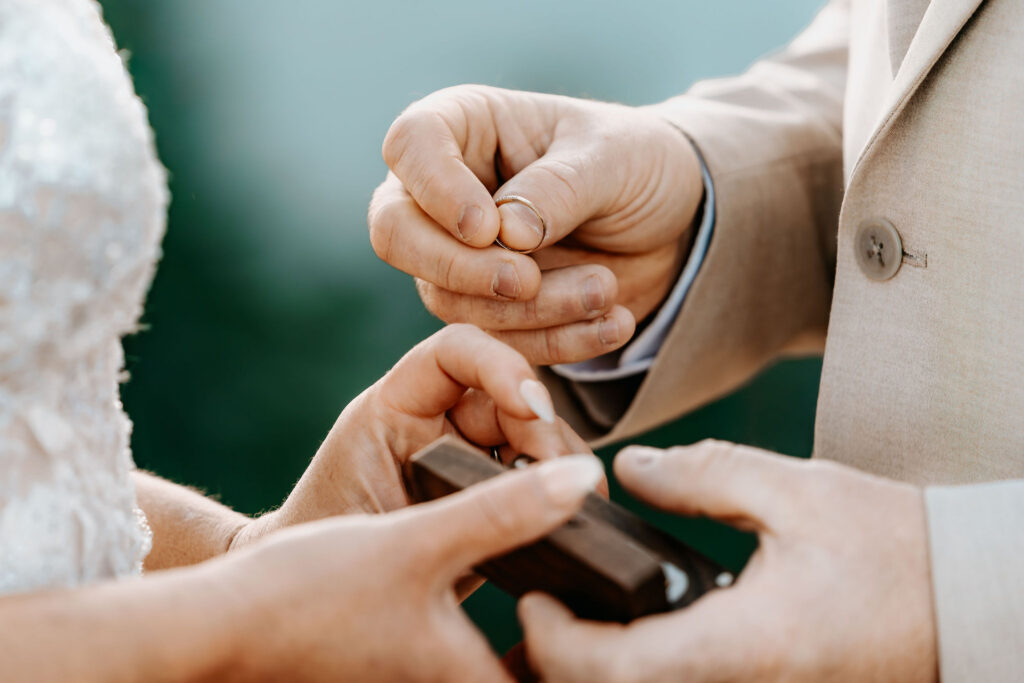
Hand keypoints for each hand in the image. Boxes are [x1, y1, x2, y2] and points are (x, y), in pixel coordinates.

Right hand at [215, 454, 604, 681]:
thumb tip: (583, 481)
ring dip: (531, 628)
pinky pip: (470, 656)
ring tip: (549, 566)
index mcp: (470, 682)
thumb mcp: (417, 541)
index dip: (593, 642)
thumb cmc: (310, 595)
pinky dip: (493, 630)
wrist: (223, 626)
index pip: (563, 673)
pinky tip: (486, 574)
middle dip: (563, 634)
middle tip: (586, 576)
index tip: (613, 598)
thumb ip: (502, 510)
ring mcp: (424, 682)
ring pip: (502, 662)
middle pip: (537, 670)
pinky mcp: (407, 670)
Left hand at [233, 324, 595, 546]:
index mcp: (396, 406)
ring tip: (579, 507)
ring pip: (538, 436)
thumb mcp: (389, 526)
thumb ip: (460, 510)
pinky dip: (564, 492)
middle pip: (511, 397)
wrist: (310, 602)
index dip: (501, 366)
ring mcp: (469, 453)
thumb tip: (550, 494)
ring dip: (564, 465)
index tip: (532, 410)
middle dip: (546, 433)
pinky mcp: (492, 491)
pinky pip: (541, 476)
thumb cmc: (332, 552)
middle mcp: (438, 419)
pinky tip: (577, 519)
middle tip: (565, 482)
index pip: (454, 352)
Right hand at [368, 85, 704, 363]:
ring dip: (528, 310)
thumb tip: (505, 234)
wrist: (674, 224)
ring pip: (447, 298)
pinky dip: (553, 341)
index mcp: (464, 126)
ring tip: (605, 291)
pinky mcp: (486, 308)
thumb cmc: (637, 164)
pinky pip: (494, 340)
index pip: (411, 144)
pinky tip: (612, 324)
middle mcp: (442, 192)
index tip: (488, 228)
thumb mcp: (614, 160)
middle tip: (526, 281)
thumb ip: (559, 189)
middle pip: (397, 234)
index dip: (437, 190)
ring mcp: (456, 255)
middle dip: (460, 270)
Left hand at [519, 440, 937, 682]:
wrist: (967, 603)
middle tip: (536, 608)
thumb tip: (628, 470)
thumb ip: (700, 476)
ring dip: (594, 670)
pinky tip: (625, 632)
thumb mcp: (794, 491)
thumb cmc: (894, 547)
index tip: (531, 596)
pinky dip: (633, 670)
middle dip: (560, 664)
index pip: (614, 669)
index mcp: (745, 643)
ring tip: (568, 618)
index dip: (555, 640)